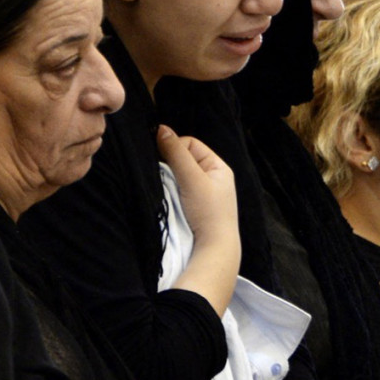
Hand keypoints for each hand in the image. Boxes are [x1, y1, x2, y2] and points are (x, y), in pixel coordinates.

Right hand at [157, 126, 237, 244]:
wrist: (213, 249)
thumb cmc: (208, 213)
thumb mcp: (192, 179)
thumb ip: (176, 154)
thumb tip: (161, 129)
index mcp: (218, 167)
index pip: (190, 144)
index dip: (174, 148)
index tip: (164, 161)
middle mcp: (212, 178)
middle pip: (183, 160)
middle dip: (171, 166)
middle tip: (166, 179)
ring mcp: (203, 194)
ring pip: (178, 177)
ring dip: (169, 181)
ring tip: (168, 192)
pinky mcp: (194, 208)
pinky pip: (177, 192)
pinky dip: (170, 193)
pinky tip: (169, 201)